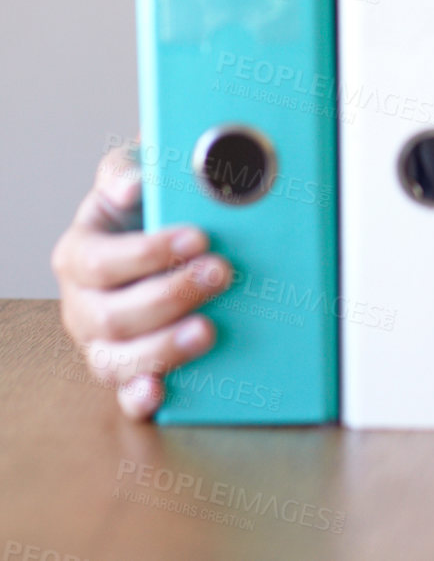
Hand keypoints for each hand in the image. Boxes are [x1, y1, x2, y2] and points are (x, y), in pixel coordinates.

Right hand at [50, 142, 231, 420]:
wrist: (168, 229)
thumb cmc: (149, 202)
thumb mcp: (134, 172)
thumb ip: (126, 170)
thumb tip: (134, 184)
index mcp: (79, 255)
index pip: (100, 261)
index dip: (147, 253)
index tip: (198, 237)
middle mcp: (82, 305)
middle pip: (112, 315)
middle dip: (170, 296)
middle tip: (220, 273)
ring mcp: (100, 344)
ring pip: (116, 361)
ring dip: (163, 348)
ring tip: (208, 330)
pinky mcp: (127, 372)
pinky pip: (125, 394)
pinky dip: (140, 397)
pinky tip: (163, 391)